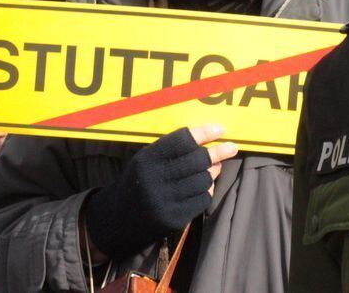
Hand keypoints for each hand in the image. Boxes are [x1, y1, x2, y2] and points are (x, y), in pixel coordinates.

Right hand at [83, 124, 236, 259]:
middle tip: (230, 147)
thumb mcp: (144, 161)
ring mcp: (165, 202)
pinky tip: (203, 187)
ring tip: (212, 168)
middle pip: (197, 160)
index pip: (181, 141)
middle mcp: (155, 180)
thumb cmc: (136, 183)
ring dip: (212, 172)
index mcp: (146, 160)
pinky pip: (202, 200)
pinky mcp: (174, 220)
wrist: (117, 220)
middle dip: (218, 152)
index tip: (220, 128)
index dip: (204, 133)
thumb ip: (170, 152)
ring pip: (203, 180)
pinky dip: (206, 191)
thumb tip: (208, 145)